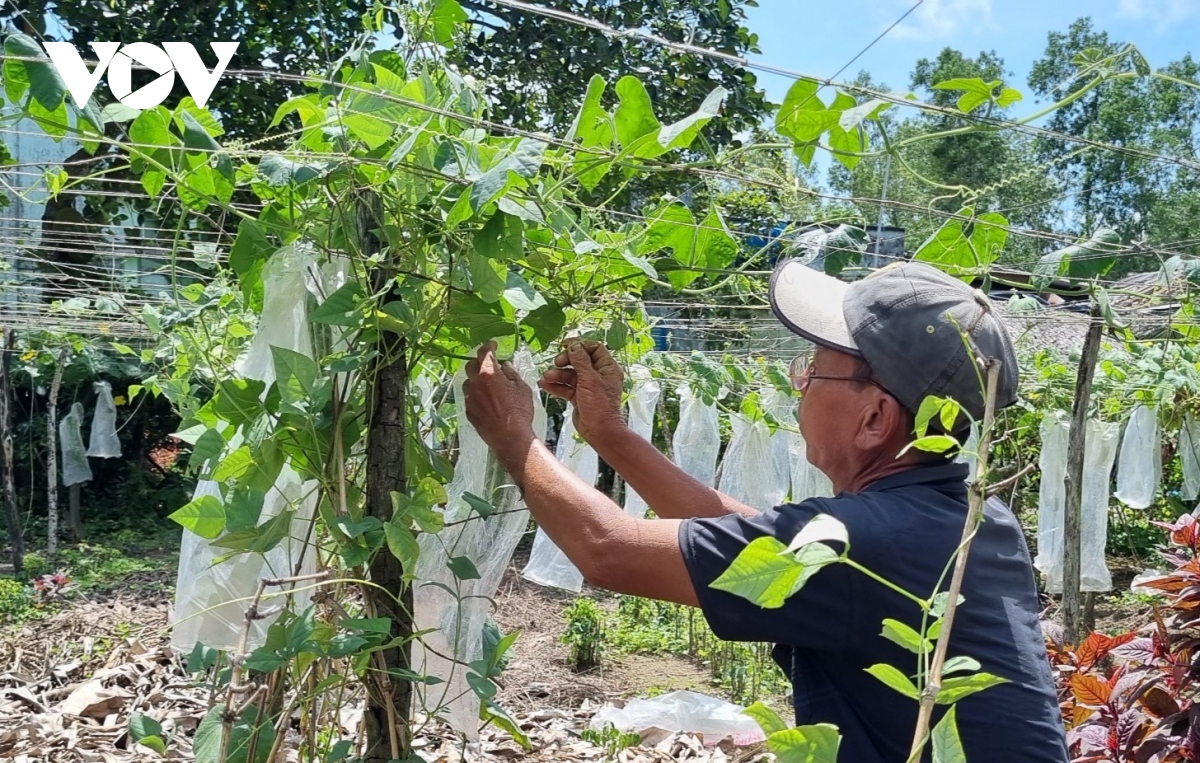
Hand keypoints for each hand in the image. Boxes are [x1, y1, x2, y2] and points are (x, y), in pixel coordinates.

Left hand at [463, 342, 536, 462]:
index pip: (484, 352)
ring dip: (476, 379)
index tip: (493, 345)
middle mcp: (476, 383)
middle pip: (471, 365)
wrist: (509, 437)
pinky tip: (486, 400)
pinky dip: (476, 394)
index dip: (489, 346)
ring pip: (468, 382)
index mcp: (489, 373)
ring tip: (487, 384)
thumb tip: (505, 366)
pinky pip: (469, 397)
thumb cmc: (519, 412)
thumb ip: (511, 374)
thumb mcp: (522, 388)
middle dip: (480, 362)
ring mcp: (470, 398)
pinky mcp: (468, 411)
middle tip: (490, 365)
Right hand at [539, 338, 624, 442]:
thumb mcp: (590, 380)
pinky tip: (546, 385)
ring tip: (546, 378)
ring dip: (557, 375)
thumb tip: (574, 347)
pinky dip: (557, 386)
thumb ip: (580, 361)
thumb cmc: (600, 406)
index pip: (594, 348)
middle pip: (579, 360)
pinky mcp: (579, 397)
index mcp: (607, 368)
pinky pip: (566, 387)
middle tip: (557, 363)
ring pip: (570, 375)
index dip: (579, 345)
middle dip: (566, 361)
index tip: (565, 344)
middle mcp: (598, 375)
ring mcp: (588, 386)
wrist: (599, 431)